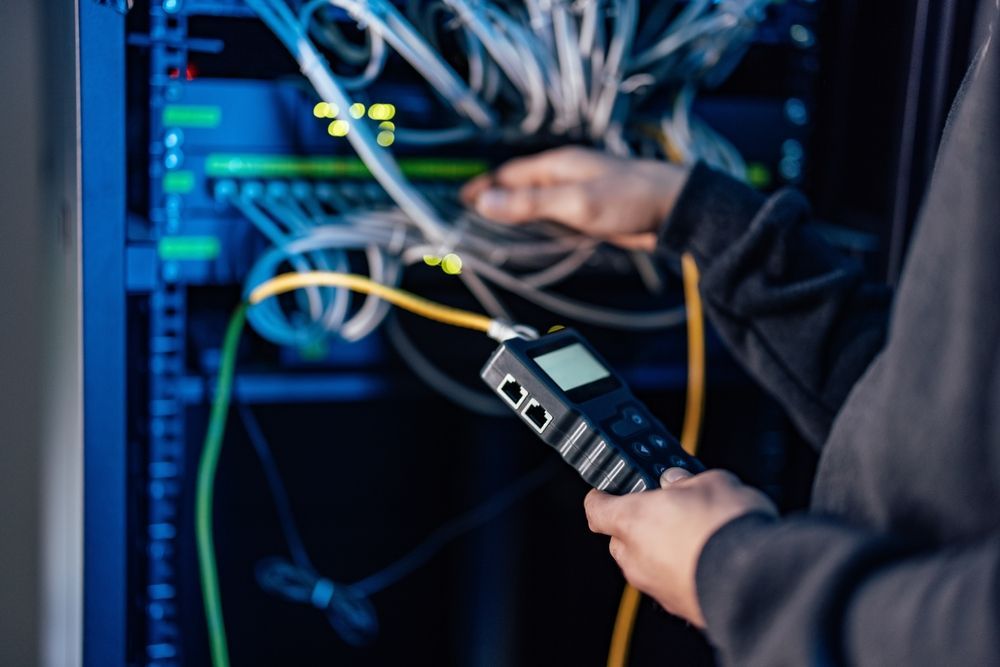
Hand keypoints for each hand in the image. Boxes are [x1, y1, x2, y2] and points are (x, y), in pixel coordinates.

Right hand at [460, 146, 688, 250]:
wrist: (675, 208)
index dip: (484, 187)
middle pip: (520, 185)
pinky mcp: (591, 210)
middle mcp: (565, 174)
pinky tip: (532, 236)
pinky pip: (554, 214)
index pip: (509, 174)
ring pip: (536, 200)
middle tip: (468, 218)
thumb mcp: (575, 201)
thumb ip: (530, 203)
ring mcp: (579, 191)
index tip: (459, 201)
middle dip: (494, 199)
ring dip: (515, 212)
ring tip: (492, 229)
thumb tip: (486, 203)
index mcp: (558, 164)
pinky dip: (537, 223)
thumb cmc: (630, 197)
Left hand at [584, 468, 776, 627]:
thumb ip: (686, 481)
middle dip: (640, 525)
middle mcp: (636, 557)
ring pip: (646, 564)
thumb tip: (676, 482)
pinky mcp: (679, 608)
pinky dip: (682, 572)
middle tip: (669, 509)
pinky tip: (709, 560)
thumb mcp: (711, 482)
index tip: (609, 491)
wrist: (758, 581)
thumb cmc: (728, 528)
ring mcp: (655, 587)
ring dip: (662, 551)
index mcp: (632, 520)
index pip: (596, 508)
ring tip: (697, 535)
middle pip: (621, 539)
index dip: (602, 497)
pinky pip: (670, 584)